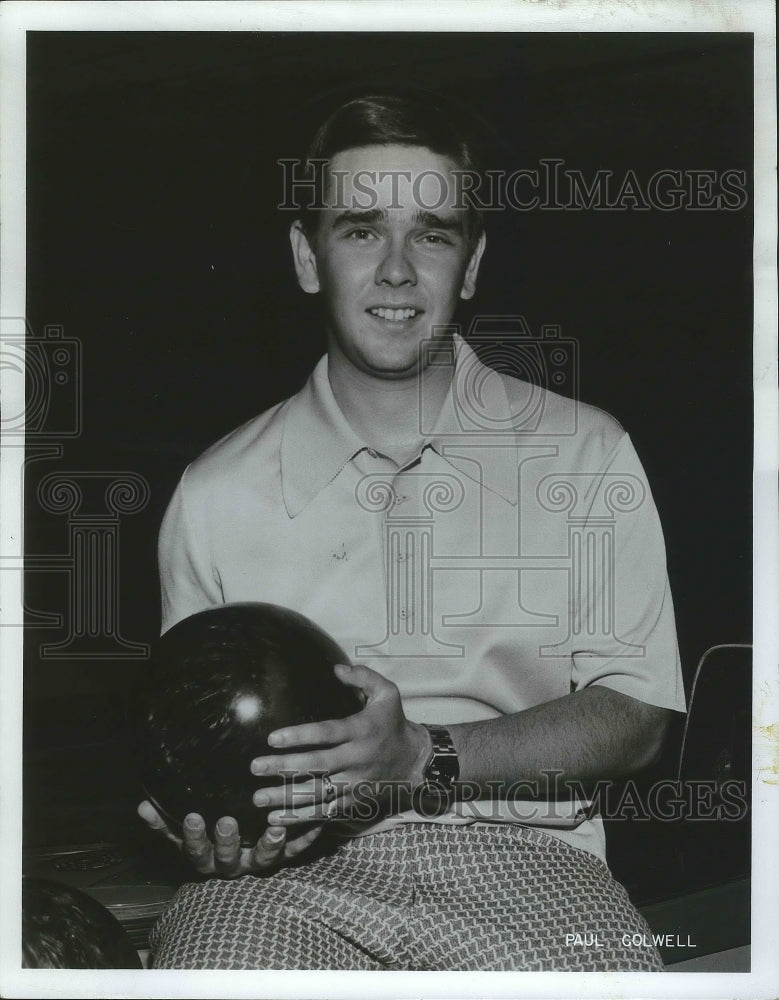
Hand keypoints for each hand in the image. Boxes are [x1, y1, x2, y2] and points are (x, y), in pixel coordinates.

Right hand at [137, 800, 322, 877]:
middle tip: (229, 822)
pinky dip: (306, 839)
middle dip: (228, 842)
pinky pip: (296, 852)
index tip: (193, 817)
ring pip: (264, 860)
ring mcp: (257, 862)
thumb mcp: (181, 832)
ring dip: (269, 846)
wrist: (240, 853)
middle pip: (228, 859)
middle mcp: (232, 864)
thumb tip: (142, 805)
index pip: (195, 850)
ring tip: (275, 830)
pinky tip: (317, 824)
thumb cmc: (206, 837)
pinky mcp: (282, 858)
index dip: (193, 836)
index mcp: (206, 857)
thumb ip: (163, 821)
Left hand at [249, 663, 430, 825]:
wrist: (414, 760)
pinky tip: (276, 819)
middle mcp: (357, 758)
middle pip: (317, 766)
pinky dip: (301, 817)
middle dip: (284, 768)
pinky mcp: (354, 801)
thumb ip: (363, 677)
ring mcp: (355, 783)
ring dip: (287, 797)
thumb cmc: (393, 722)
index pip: (328, 733)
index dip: (300, 736)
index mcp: (361, 730)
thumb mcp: (387, 693)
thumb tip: (337, 668)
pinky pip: (325, 812)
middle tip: (255, 767)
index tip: (272, 738)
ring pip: (318, 793)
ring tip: (258, 798)